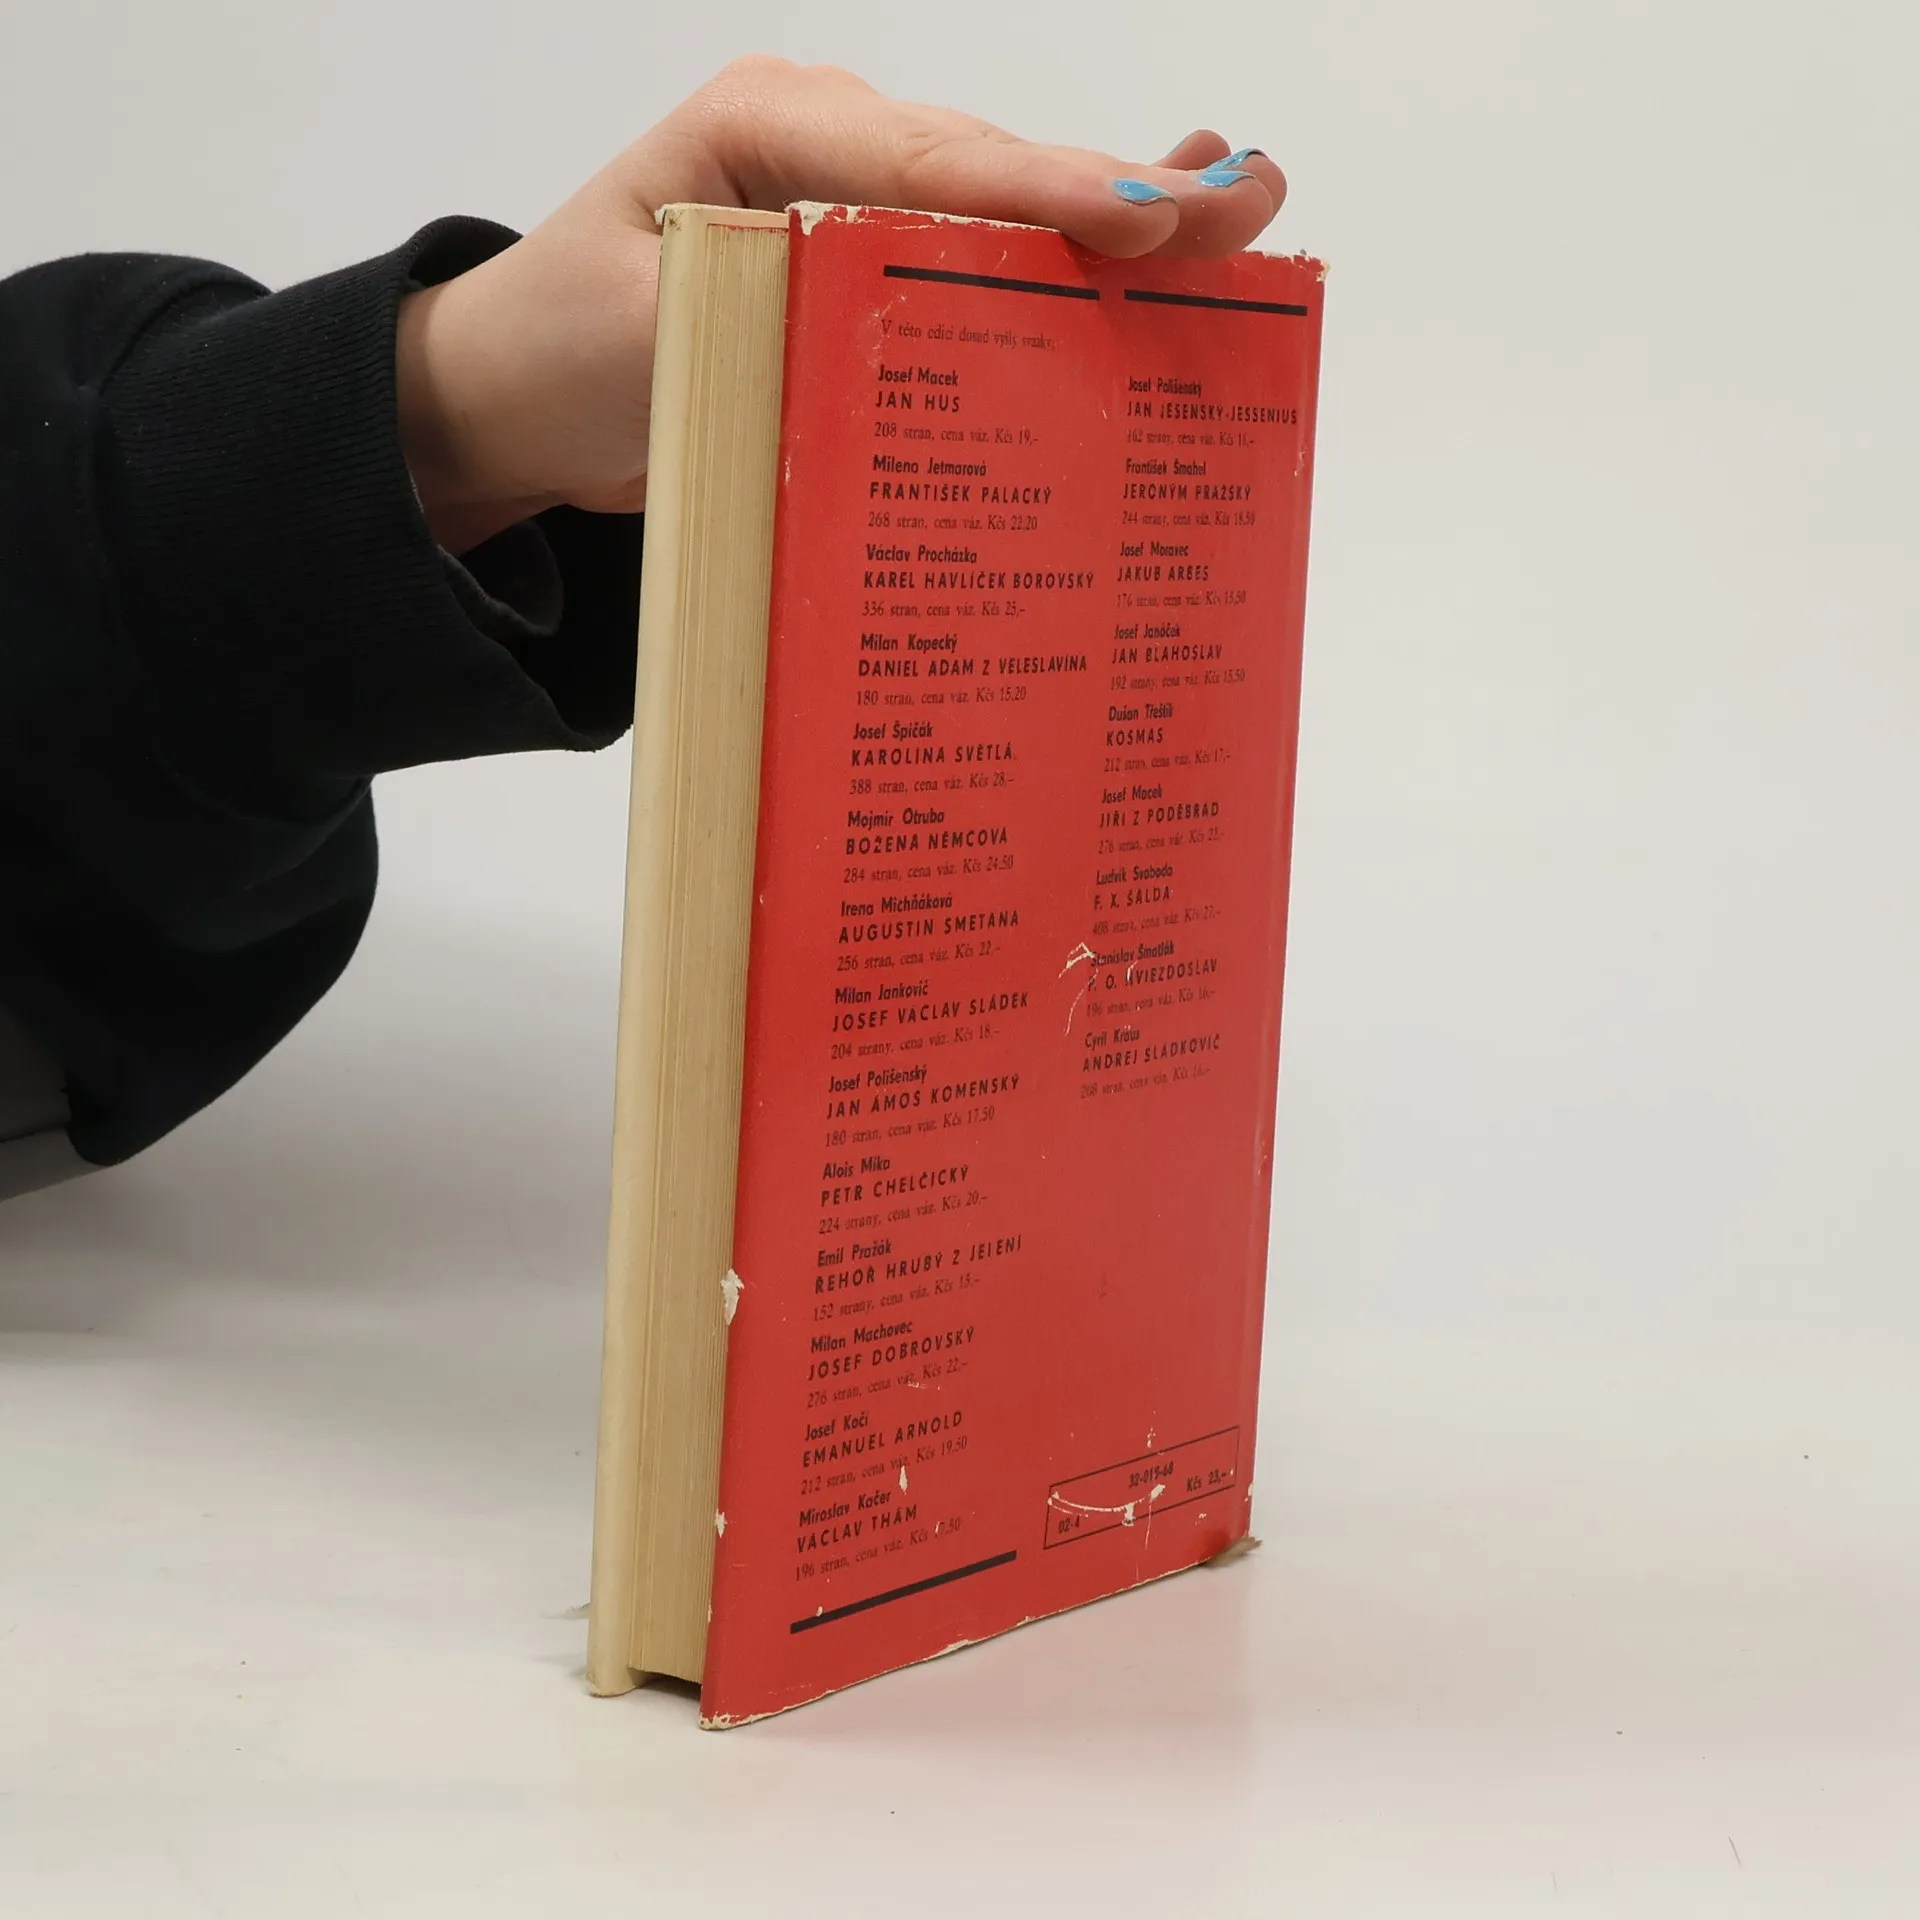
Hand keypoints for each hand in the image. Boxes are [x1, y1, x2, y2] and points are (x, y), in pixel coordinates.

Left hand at [395, 57, 1287, 550]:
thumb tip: (894, 351)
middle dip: (1117, 193)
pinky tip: (1167, 218)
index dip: (1036, 189)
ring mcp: (856, 204)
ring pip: (1005, 207)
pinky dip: (1074, 246)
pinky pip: (984, 253)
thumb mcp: (644, 336)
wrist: (520, 391)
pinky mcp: (872, 270)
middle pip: (990, 170)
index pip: (920, 161)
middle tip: (1244, 206)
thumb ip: (763, 322)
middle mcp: (825, 149)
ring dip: (1123, 215)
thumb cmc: (561, 349)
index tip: (1135, 214)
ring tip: (1245, 208)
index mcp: (765, 131)